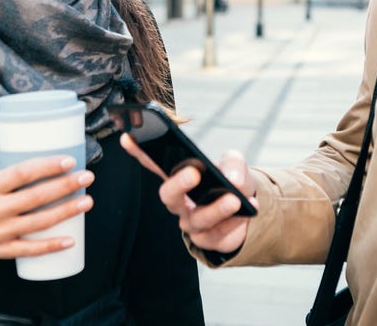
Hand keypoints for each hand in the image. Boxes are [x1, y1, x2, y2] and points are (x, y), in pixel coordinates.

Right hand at [0, 155, 92, 275]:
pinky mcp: (0, 251)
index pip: (23, 173)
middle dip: (66, 186)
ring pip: (39, 223)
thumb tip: (32, 168)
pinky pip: (30, 250)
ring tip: (87, 202)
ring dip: (66, 212)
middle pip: (37, 197)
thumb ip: (3, 175)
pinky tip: (70, 240)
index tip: (69, 161)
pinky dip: (51, 246)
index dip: (47, 167)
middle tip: (88, 177)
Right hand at [120, 134, 256, 253]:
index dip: (139, 152)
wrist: (248, 210)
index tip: (127, 136)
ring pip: (196, 219)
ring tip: (234, 200)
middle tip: (194, 172)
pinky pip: (217, 235)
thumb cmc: (231, 181)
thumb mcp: (235, 164)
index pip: (153, 163)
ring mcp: (191, 222)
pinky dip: (234, 222)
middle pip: (168, 195)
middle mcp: (180, 201)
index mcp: (179, 177)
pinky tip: (248, 210)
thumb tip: (232, 179)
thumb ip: (233, 164)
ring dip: (216, 208)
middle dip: (178, 184)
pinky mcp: (208, 240)